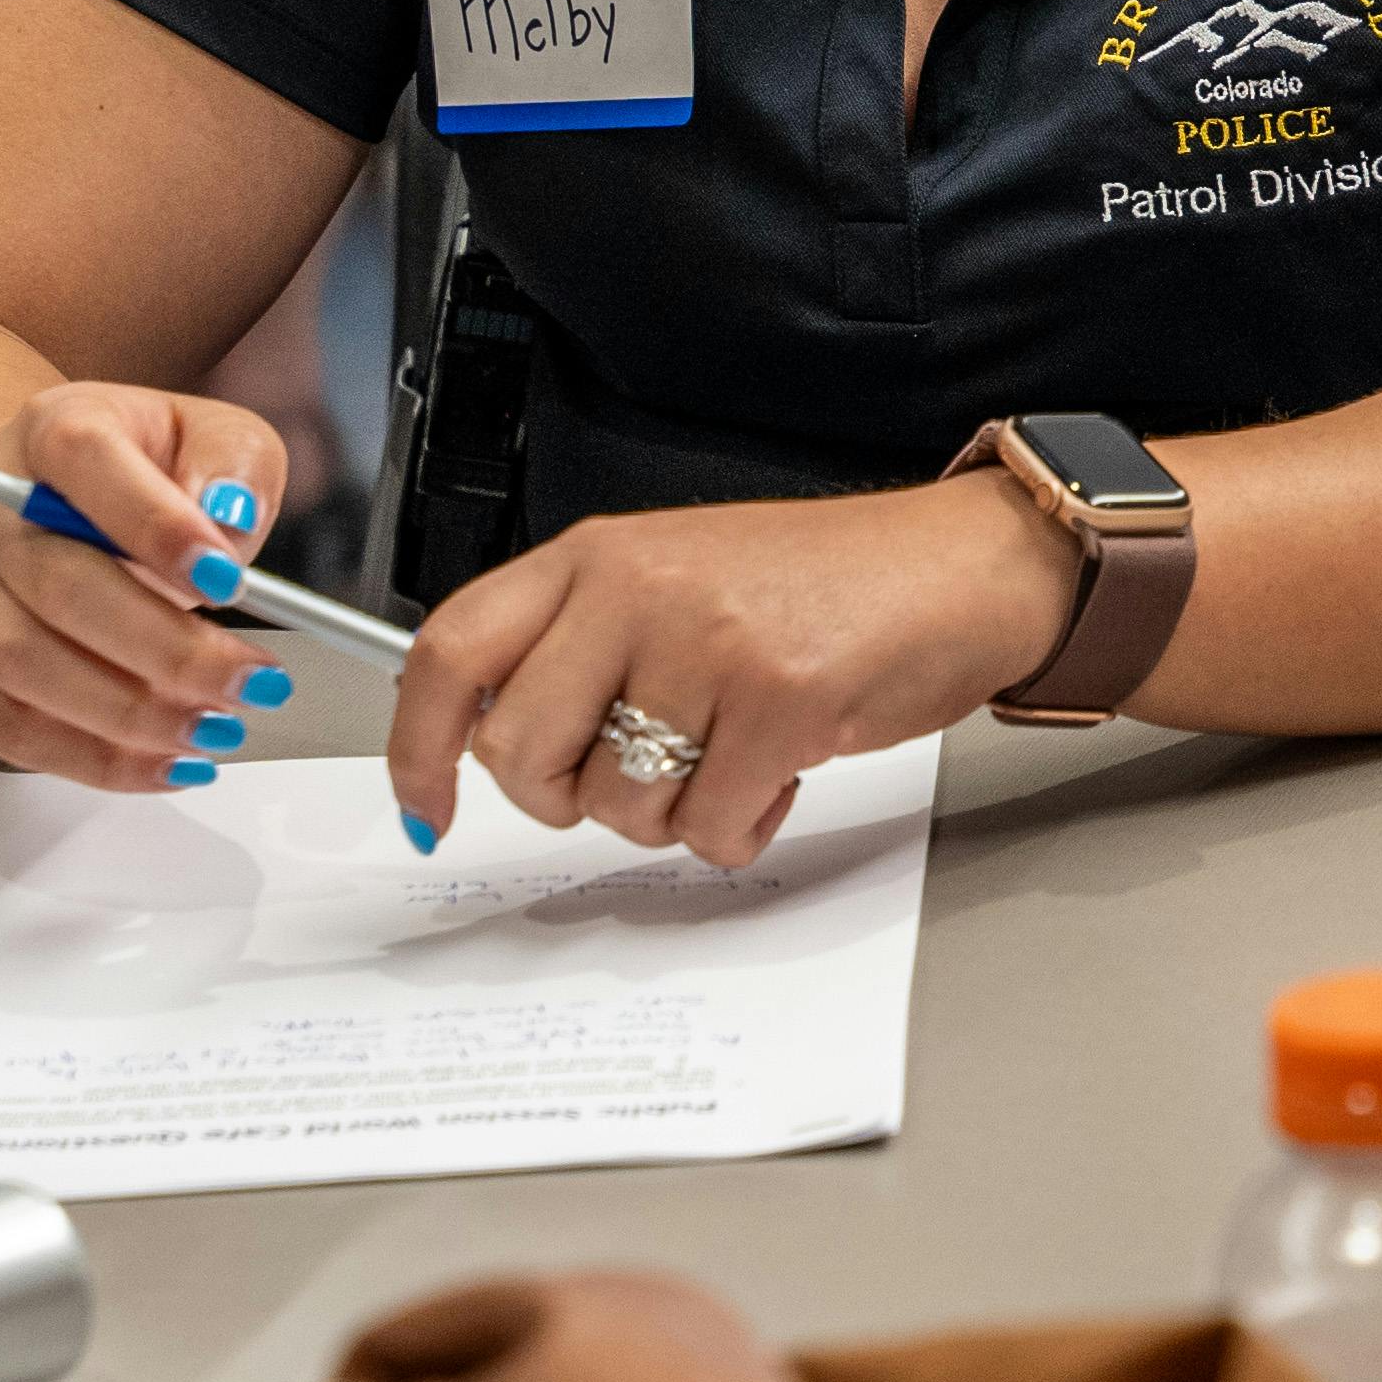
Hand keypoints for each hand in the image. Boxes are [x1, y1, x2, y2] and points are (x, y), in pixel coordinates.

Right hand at [0, 383, 298, 791]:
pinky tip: (165, 761)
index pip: (87, 463)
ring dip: (128, 713)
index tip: (227, 581)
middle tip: (247, 682)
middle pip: (58, 585)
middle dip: (165, 648)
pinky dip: (89, 757)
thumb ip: (228, 464)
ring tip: (216, 728)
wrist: (42, 507)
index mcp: (48, 432)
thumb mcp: (208, 437)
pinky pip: (2, 727)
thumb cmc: (141, 474)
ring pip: (20, 664)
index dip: (156, 525)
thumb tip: (226, 517)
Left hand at [390, 479, 1077, 868]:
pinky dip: (742, 827)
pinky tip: (780, 775)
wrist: (963, 565)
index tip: (424, 804)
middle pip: (522, 751)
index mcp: (599, 555)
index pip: (453, 650)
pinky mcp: (781, 702)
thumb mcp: (678, 577)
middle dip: (568, 798)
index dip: (418, 745)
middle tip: (633, 777)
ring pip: (618, 804)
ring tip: (731, 759)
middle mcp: (638, 589)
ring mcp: (709, 644)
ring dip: (671, 815)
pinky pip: (710, 826)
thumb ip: (583, 640)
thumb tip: (492, 745)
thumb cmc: (828, 584)